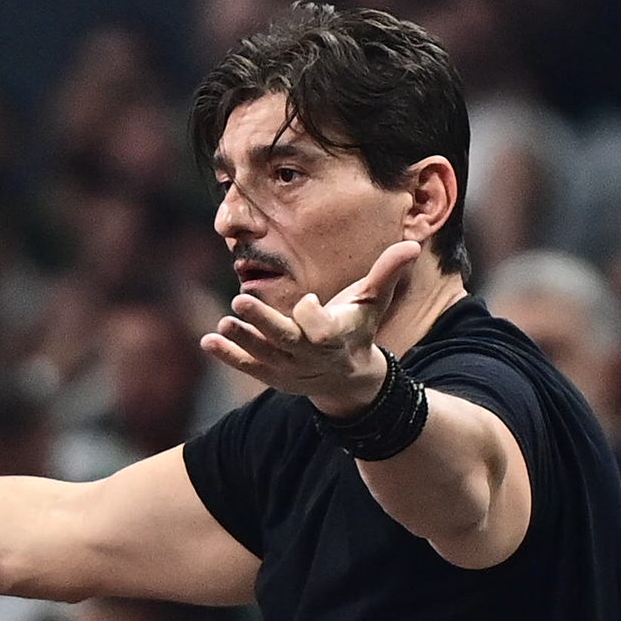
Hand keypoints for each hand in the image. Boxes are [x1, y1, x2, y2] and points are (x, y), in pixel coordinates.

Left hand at [201, 240, 421, 416]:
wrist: (346, 377)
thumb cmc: (357, 328)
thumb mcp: (372, 302)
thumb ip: (387, 273)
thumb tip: (412, 244)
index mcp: (335, 337)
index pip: (321, 330)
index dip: (313, 315)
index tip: (309, 299)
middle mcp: (309, 355)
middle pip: (285, 340)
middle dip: (264, 323)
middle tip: (239, 298)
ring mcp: (287, 367)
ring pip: (262, 353)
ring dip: (241, 338)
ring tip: (224, 321)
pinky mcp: (270, 373)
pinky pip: (246, 365)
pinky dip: (227, 354)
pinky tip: (208, 340)